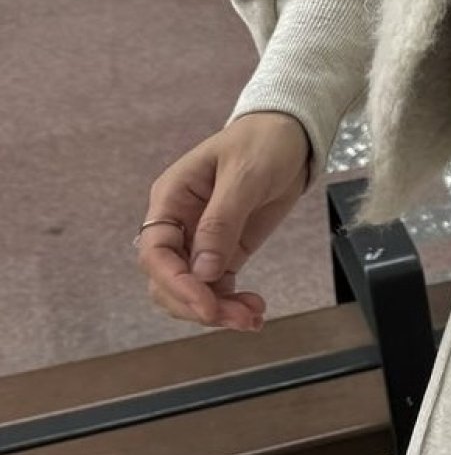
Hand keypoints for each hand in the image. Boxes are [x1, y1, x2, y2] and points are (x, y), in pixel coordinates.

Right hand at [136, 112, 312, 330]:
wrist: (291, 135)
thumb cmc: (262, 143)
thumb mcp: (243, 176)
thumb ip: (222, 222)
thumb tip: (203, 271)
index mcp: (171, 200)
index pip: (156, 254)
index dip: (176, 285)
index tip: (207, 306)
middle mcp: (179, 224)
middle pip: (168, 281)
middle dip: (198, 306)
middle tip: (240, 319)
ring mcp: (201, 241)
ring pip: (192, 291)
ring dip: (217, 311)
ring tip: (253, 318)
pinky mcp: (226, 251)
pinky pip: (217, 288)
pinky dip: (231, 305)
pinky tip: (255, 311)